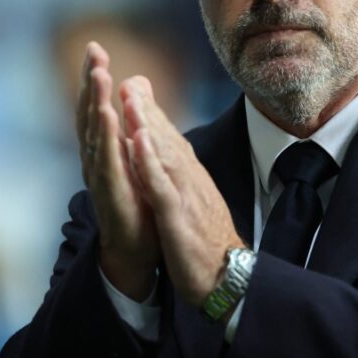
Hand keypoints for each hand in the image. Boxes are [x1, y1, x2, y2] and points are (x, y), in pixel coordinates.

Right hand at [76, 42, 159, 299]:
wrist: (136, 247)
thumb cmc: (135, 199)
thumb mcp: (133, 157)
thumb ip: (128, 126)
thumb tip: (128, 93)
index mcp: (103, 148)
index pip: (96, 106)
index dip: (94, 78)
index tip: (96, 48)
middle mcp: (96, 159)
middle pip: (90, 114)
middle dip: (91, 82)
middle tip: (94, 52)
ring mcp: (102, 178)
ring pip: (96, 135)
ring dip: (97, 104)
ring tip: (100, 77)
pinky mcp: (113, 195)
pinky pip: (109, 164)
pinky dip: (108, 140)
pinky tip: (109, 119)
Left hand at [120, 76, 243, 307]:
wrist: (229, 276)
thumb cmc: (209, 239)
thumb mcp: (195, 200)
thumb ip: (183, 175)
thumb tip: (170, 153)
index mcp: (191, 177)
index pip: (171, 138)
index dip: (151, 111)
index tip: (134, 86)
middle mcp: (190, 179)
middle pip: (167, 138)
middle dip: (146, 109)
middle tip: (128, 81)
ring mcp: (186, 196)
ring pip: (164, 155)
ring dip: (147, 125)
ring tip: (130, 100)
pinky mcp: (180, 217)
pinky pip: (163, 187)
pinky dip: (149, 164)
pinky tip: (137, 145)